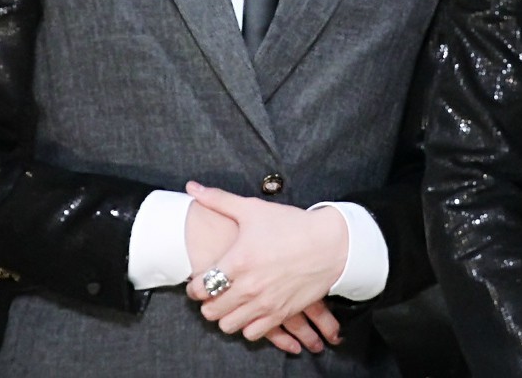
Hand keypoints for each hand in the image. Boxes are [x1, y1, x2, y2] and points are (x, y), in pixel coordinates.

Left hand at [184, 182, 347, 346]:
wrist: (330, 244)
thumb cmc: (290, 224)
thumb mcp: (252, 209)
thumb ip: (218, 200)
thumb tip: (192, 187)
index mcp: (238, 261)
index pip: (200, 287)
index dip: (194, 287)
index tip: (198, 282)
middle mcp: (249, 287)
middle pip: (211, 311)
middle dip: (206, 303)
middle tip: (211, 294)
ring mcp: (265, 303)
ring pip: (228, 326)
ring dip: (224, 316)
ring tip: (228, 304)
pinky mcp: (280, 314)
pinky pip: (252, 334)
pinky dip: (246, 326)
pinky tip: (248, 312)